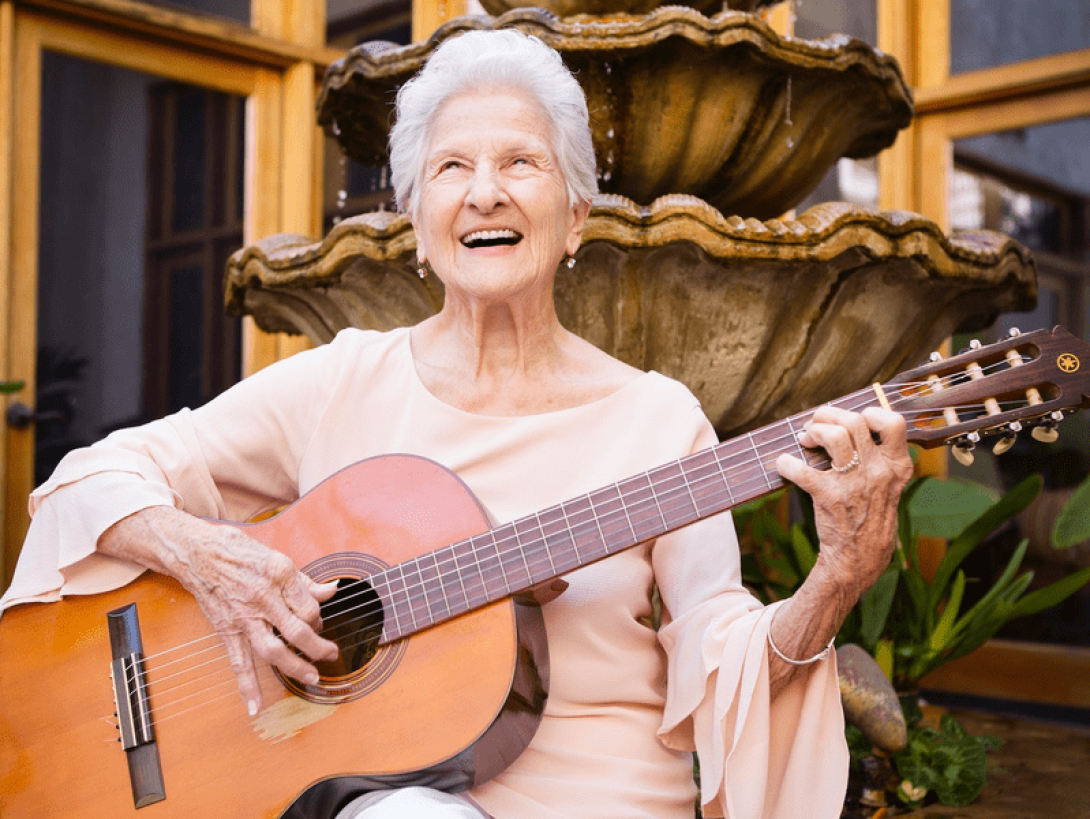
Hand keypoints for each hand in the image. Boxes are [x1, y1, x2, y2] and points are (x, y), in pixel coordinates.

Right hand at [100, 507, 338, 714]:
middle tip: (331, 654)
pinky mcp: (227, 630)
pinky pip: (238, 662)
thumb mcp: (277, 557)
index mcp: (279, 574)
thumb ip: (305, 581)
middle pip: (297, 630)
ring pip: (274, 650)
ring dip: (295, 667)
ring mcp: (244, 616)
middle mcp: (263, 597)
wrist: (197, 553)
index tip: (319, 621)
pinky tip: (255, 707)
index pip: (309, 606)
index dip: (319, 617)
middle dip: (318, 647)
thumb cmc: (238, 551)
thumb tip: (332, 591)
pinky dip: (246, 686)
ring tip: (312, 678)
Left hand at [774, 406, 913, 599]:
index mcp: (896, 466)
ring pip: (834, 437)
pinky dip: (786, 463)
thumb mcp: (888, 486)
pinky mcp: (828, 497)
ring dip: (813, 432)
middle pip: (854, 421)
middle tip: (816, 424)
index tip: (855, 419)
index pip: (894, 423)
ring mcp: (854, 484)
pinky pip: (801, 469)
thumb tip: (851, 425)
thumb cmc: (870, 516)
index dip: (871, 412)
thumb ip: (879, 458)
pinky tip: (784, 464)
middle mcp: (878, 472)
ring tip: (804, 439)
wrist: (859, 558)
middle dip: (828, 416)